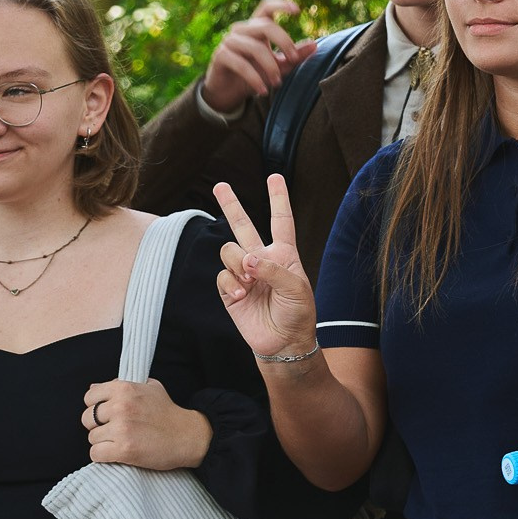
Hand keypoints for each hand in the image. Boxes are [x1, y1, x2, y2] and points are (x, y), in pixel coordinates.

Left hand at [83, 378, 212, 470]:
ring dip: (103, 442)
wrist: (187, 436)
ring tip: (122, 440)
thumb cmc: (168, 412)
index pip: (89, 397)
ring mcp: (122, 428)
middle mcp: (121, 406)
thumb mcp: (150, 388)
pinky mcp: (123, 449)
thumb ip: (122, 385)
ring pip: (92, 438)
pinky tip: (118, 452)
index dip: (96, 406)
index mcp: (125, 388)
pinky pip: (95, 454)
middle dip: (98, 425)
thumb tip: (93, 387)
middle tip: (115, 429)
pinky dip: (104, 456)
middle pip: (87, 419)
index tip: (108, 413)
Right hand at [201, 0, 316, 114]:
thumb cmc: (256, 74)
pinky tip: (263, 91)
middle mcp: (242, 30)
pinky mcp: (221, 56)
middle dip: (284, 42)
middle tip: (293, 59)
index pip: (266, 7)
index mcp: (256, 27)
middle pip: (266, 26)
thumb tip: (315, 44)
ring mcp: (229, 41)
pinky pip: (242, 65)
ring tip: (277, 83)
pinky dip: (255, 79)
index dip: (280, 4)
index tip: (297, 10)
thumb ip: (295, 55)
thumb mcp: (279, 65)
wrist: (229, 92)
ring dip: (271, 67)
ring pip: (256, 48)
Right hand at [213, 175, 318, 360]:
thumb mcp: (296, 288)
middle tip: (220, 185)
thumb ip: (273, 269)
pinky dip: (230, 284)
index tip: (275, 176)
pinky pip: (222, 276)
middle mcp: (262, 259)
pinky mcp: (230, 291)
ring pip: (228, 250)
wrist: (283, 342)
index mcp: (284, 253)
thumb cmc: (297, 313)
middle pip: (243, 226)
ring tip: (250, 281)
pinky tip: (241, 295)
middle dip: (231, 205)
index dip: (278, 198)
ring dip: (237, 263)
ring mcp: (244, 274)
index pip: (281, 220)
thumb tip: (248, 259)